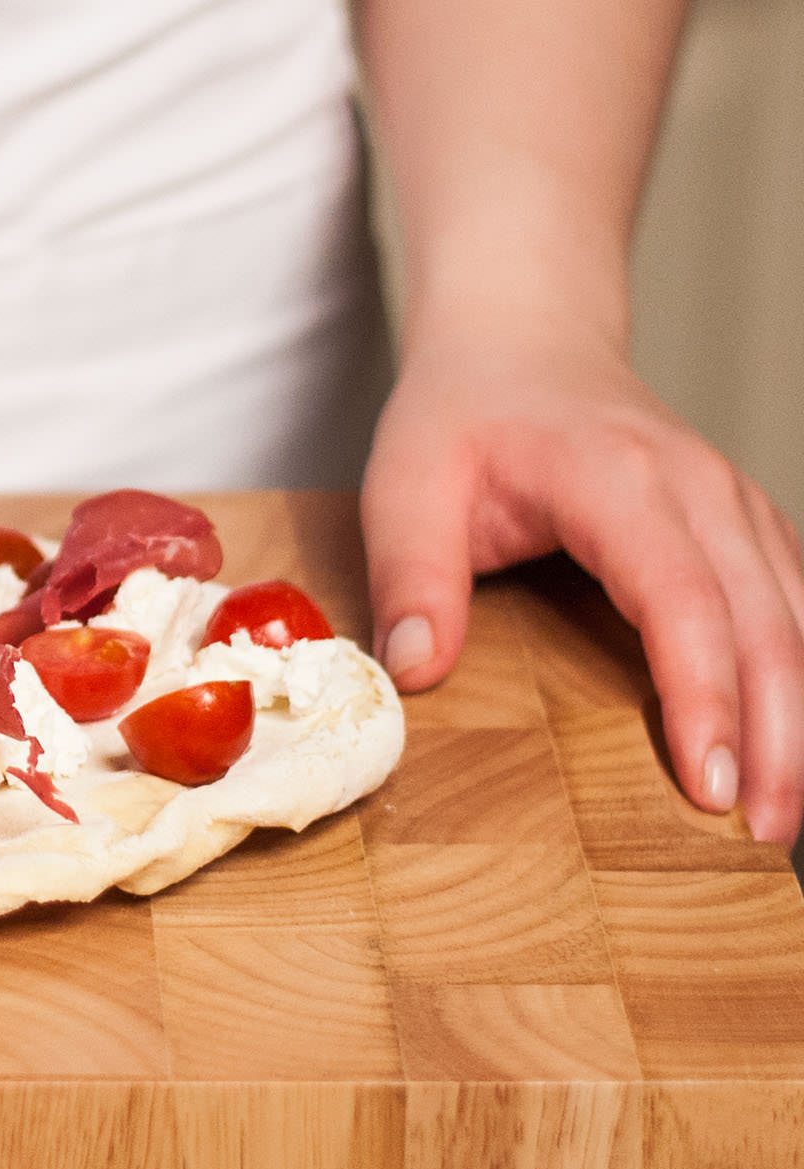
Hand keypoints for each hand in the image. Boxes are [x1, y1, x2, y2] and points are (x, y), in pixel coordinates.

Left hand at [361, 318, 803, 844]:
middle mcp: (699, 490)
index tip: (709, 783)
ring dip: (798, 720)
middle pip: (766, 624)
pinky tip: (788, 742)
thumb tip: (414, 673)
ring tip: (778, 816)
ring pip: (797, 619)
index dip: (703, 695)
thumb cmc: (462, 413)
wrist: (519, 337)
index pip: (682, 599)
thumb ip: (410, 576)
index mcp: (617, 479)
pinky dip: (798, 677)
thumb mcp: (405, 483)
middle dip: (774, 736)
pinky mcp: (744, 525)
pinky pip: (794, 604)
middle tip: (760, 831)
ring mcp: (734, 505)